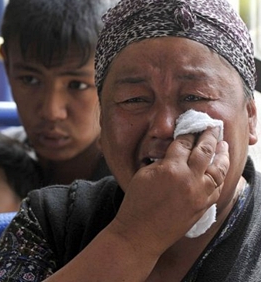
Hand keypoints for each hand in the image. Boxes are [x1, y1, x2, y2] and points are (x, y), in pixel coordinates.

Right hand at [112, 127, 228, 256]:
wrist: (141, 234)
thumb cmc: (136, 203)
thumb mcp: (144, 174)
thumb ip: (162, 160)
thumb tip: (173, 152)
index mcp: (171, 168)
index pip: (184, 143)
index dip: (188, 132)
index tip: (191, 126)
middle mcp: (189, 179)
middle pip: (205, 150)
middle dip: (209, 135)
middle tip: (212, 127)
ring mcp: (199, 194)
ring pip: (218, 169)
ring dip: (222, 154)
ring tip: (223, 144)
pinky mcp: (203, 207)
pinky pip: (217, 188)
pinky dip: (220, 175)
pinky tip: (219, 168)